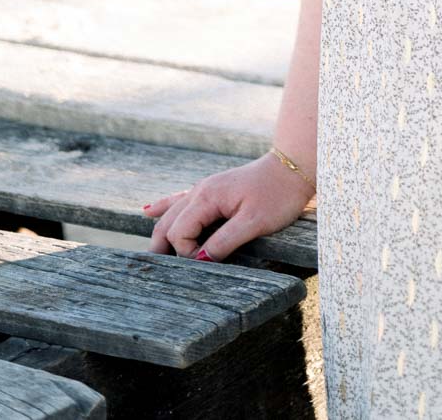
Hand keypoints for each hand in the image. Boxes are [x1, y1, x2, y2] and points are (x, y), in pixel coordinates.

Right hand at [143, 154, 312, 260]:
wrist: (293, 167)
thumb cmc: (277, 195)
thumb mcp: (254, 222)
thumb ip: (224, 241)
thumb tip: (198, 260)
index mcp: (207, 197)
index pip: (179, 231)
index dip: (185, 252)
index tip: (204, 263)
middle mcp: (200, 191)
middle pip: (169, 223)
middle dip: (163, 247)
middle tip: (156, 274)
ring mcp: (205, 189)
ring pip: (173, 213)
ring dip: (162, 233)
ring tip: (151, 256)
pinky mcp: (214, 190)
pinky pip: (182, 199)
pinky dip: (165, 207)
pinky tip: (148, 210)